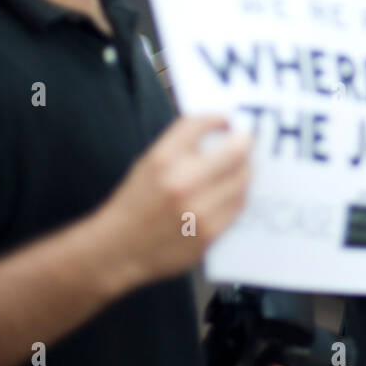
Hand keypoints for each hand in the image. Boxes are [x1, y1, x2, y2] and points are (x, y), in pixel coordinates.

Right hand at [100, 115, 254, 281]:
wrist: (119, 247)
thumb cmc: (136, 202)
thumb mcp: (149, 163)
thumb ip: (182, 145)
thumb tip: (221, 129)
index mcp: (163, 159)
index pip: (202, 123)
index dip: (220, 118)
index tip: (226, 121)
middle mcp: (182, 182)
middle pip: (236, 148)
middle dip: (245, 140)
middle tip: (246, 140)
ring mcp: (199, 209)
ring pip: (244, 177)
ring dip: (245, 168)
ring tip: (238, 167)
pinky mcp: (210, 231)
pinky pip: (239, 204)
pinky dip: (238, 193)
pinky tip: (230, 191)